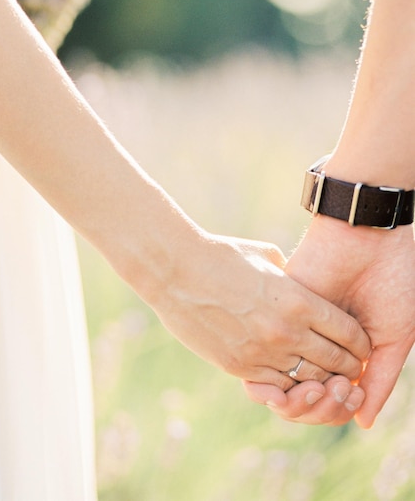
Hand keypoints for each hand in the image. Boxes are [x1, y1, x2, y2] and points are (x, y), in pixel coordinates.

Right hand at [150, 233, 370, 387]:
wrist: (175, 271)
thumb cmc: (221, 255)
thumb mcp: (266, 256)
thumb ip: (291, 275)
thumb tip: (302, 284)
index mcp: (297, 300)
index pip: (348, 332)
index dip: (360, 343)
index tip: (360, 345)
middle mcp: (285, 331)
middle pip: (335, 362)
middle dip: (348, 367)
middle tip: (350, 367)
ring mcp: (261, 352)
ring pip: (308, 380)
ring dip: (321, 380)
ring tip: (324, 376)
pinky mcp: (238, 367)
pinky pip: (277, 386)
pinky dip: (290, 384)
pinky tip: (292, 376)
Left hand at [256, 216, 414, 427]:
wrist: (369, 238)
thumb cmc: (392, 283)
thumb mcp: (394, 337)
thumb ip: (379, 379)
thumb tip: (362, 422)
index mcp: (341, 352)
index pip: (330, 396)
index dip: (338, 410)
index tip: (353, 400)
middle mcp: (315, 345)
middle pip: (304, 396)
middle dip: (323, 407)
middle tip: (344, 393)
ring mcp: (296, 331)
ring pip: (285, 384)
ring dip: (306, 399)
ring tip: (332, 386)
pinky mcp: (279, 316)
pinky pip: (267, 361)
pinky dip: (280, 383)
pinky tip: (301, 382)